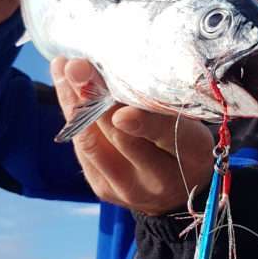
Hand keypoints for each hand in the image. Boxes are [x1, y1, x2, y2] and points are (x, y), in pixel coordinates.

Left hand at [51, 58, 215, 215]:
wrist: (175, 191)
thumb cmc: (186, 146)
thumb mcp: (192, 126)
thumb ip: (164, 109)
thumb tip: (123, 83)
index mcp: (189, 157)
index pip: (168, 136)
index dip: (145, 124)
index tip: (122, 112)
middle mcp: (155, 180)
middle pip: (120, 138)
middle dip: (96, 99)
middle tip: (78, 66)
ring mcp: (124, 187)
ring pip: (92, 142)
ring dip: (73, 102)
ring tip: (64, 67)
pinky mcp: (101, 187)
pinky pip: (82, 146)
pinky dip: (71, 113)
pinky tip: (64, 84)